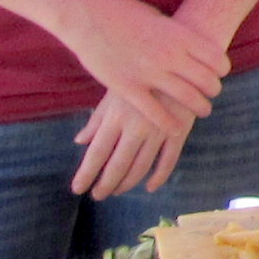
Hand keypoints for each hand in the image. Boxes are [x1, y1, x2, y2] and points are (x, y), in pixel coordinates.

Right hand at [60, 0, 229, 142]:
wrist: (87, 16)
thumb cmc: (123, 12)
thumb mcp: (158, 18)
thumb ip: (175, 35)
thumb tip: (190, 45)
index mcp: (180, 35)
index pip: (216, 58)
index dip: (222, 69)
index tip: (220, 73)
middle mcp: (169, 55)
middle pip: (206, 80)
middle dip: (214, 90)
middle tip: (213, 94)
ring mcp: (149, 73)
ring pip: (187, 97)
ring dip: (200, 107)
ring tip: (204, 110)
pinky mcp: (127, 88)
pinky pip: (155, 112)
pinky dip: (170, 123)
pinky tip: (177, 128)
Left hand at [72, 88, 193, 199]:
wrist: (180, 63)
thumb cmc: (141, 76)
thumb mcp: (114, 94)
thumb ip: (97, 119)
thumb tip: (80, 141)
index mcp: (116, 116)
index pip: (97, 153)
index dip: (87, 173)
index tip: (78, 189)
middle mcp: (135, 127)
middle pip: (118, 165)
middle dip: (106, 184)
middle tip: (98, 196)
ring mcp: (159, 130)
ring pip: (141, 166)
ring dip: (127, 183)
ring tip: (117, 190)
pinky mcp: (179, 131)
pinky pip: (169, 160)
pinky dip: (159, 176)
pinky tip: (150, 186)